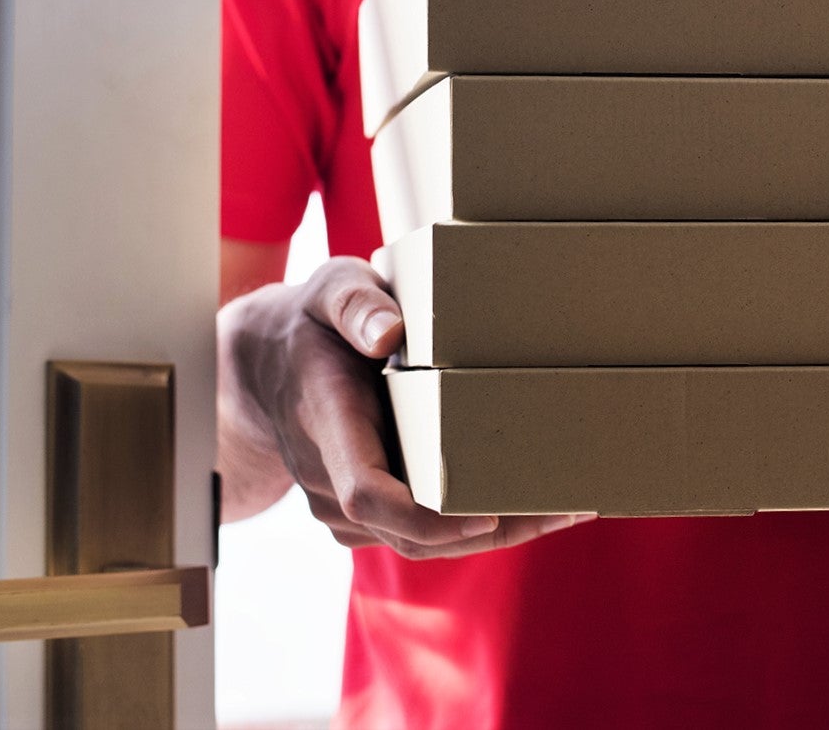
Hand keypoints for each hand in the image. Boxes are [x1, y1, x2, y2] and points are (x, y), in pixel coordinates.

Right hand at [217, 256, 591, 557]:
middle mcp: (328, 478)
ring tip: (566, 508)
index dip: (425, 517)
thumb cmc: (310, 322)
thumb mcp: (329, 288)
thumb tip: (390, 332)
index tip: (486, 516)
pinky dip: (469, 525)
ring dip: (493, 532)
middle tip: (566, 507)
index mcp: (326, 424)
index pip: (366, 494)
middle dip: (492, 529)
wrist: (261, 368)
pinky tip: (528, 504)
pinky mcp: (357, 514)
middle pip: (409, 532)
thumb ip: (355, 302)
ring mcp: (338, 505)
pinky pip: (415, 532)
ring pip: (418, 541)